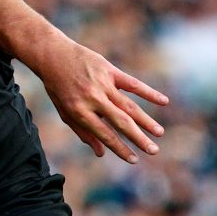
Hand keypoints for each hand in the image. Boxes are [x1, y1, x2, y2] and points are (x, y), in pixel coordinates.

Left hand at [38, 42, 168, 162]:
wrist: (52, 55)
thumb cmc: (58, 87)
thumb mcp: (64, 111)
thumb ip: (83, 131)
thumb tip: (101, 153)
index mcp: (79, 111)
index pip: (104, 134)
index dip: (120, 148)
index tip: (134, 160)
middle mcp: (92, 98)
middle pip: (121, 122)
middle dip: (138, 138)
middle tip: (154, 151)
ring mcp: (102, 83)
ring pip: (129, 105)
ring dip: (146, 120)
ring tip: (159, 133)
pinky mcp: (109, 70)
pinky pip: (132, 84)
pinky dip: (149, 92)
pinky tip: (164, 101)